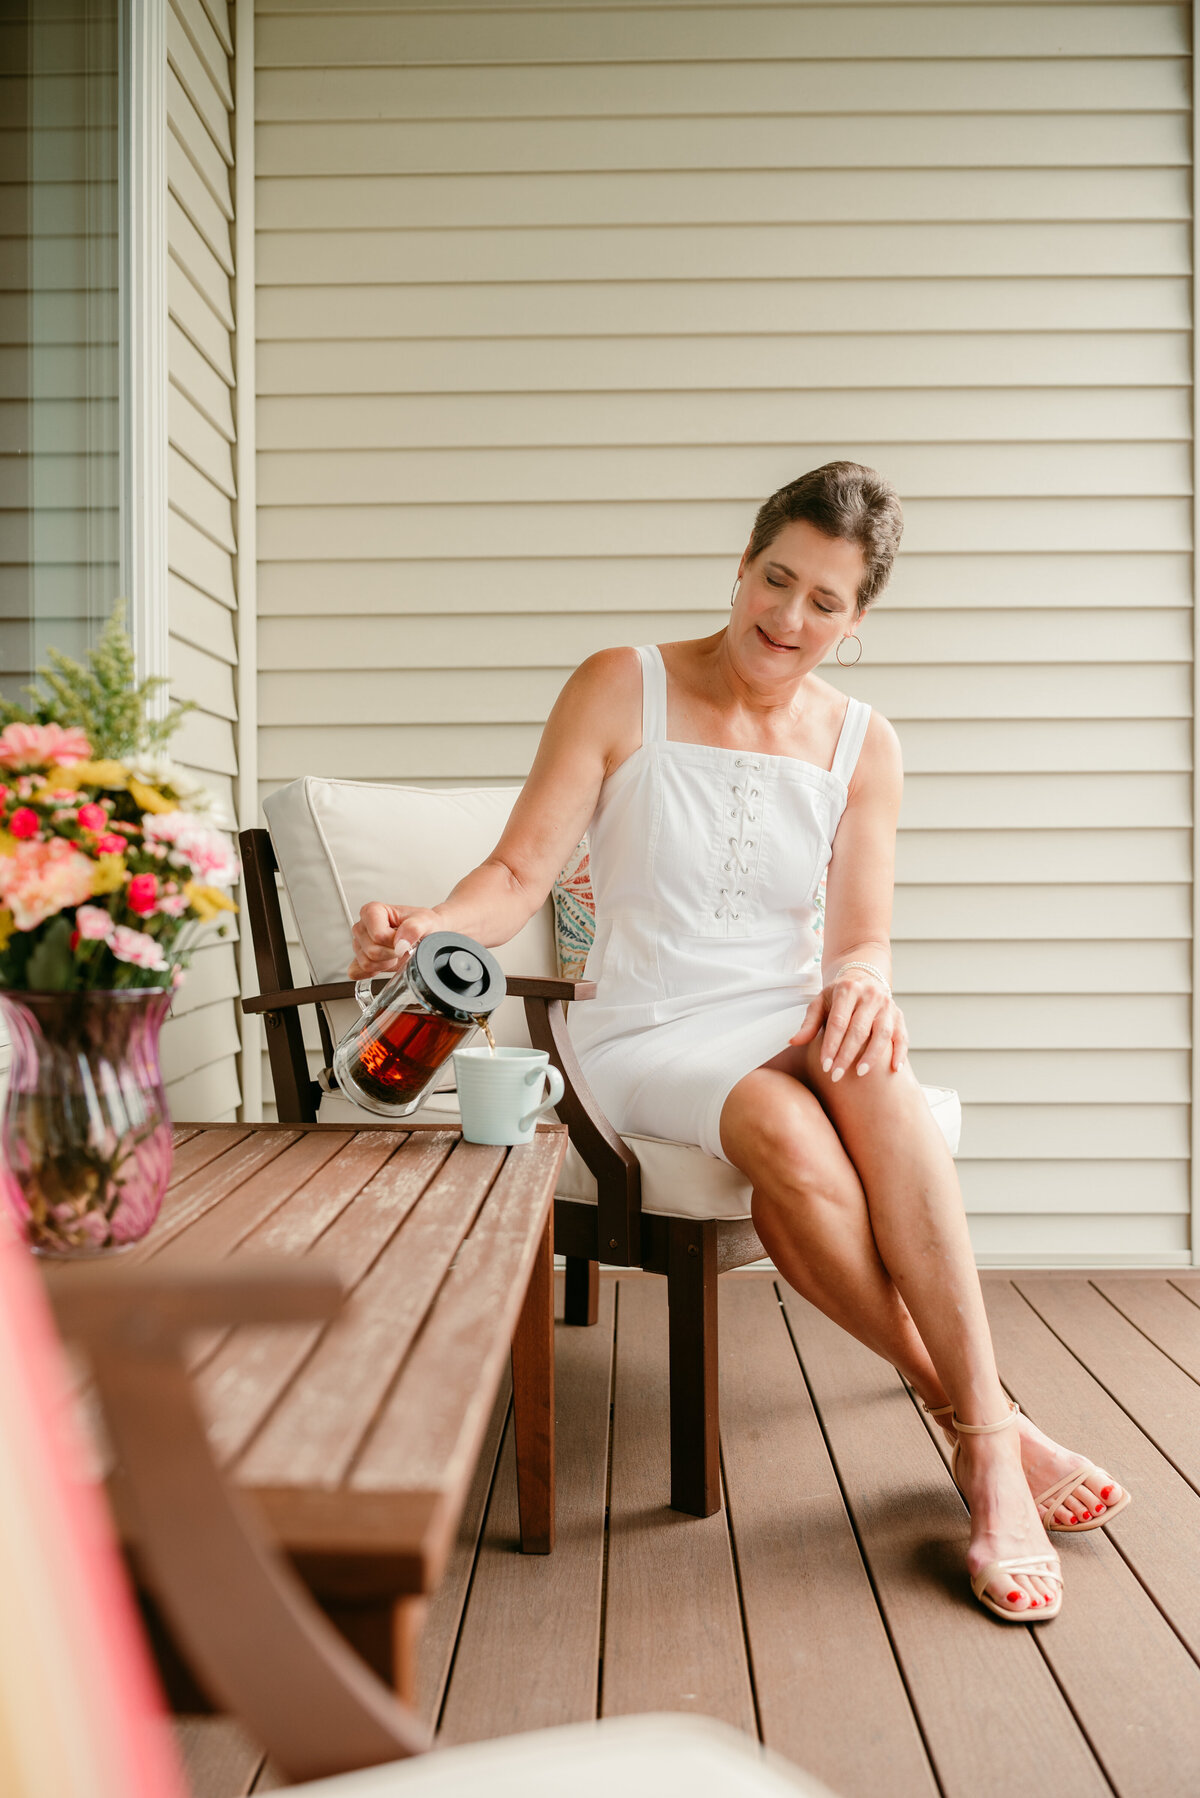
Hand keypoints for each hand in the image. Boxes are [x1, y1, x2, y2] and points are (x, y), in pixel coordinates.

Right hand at [348, 903, 441, 980]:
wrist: (425, 934)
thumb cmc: (422, 924)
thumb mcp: (425, 921)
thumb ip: (414, 928)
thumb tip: (400, 942)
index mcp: (372, 911)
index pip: (378, 935)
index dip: (394, 942)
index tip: (404, 939)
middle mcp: (362, 926)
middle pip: (372, 951)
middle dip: (392, 954)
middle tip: (403, 947)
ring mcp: (359, 943)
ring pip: (367, 963)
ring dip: (386, 963)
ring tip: (396, 953)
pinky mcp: (359, 958)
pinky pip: (358, 972)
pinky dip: (375, 971)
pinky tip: (386, 964)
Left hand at [788, 971, 907, 1079]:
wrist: (863, 977)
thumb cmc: (837, 995)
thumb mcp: (820, 1002)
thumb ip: (809, 1023)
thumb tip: (793, 1042)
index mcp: (848, 990)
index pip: (838, 1022)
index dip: (831, 1045)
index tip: (825, 1066)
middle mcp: (870, 995)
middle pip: (859, 1029)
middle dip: (847, 1055)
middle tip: (836, 1076)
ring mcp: (887, 1005)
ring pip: (882, 1033)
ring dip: (872, 1055)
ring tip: (860, 1073)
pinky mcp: (899, 1015)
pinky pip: (902, 1035)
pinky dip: (900, 1052)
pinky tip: (894, 1069)